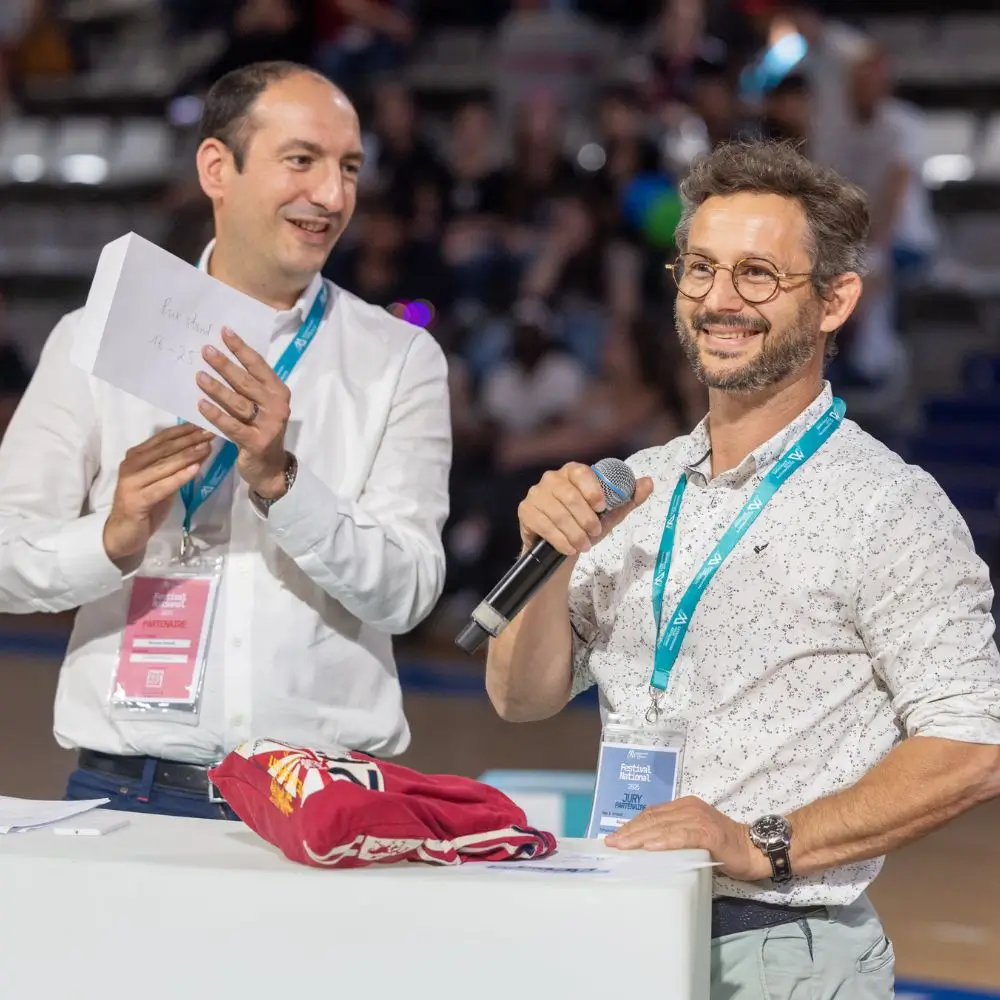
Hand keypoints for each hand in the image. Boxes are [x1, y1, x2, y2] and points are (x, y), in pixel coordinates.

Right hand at [103, 424, 213, 565]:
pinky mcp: (137, 500)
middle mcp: (131, 465)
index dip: (184, 431)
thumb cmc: (145, 504)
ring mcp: (132, 482)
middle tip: (210, 432)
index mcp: (136, 456)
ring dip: (187, 456)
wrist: (123, 533)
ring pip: (164, 465)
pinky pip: (162, 486)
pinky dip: (179, 477)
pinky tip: (195, 470)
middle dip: (189, 440)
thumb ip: (175, 465)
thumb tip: (200, 448)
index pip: (162, 439)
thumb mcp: (162, 480)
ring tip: (206, 447)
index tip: (204, 424)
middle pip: (165, 449)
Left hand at [196, 328, 291, 497]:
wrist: (271, 468)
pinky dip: (215, 415)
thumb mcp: (263, 406)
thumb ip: (249, 387)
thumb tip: (222, 360)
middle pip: (246, 382)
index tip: (224, 332)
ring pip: (238, 403)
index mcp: (279, 392)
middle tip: (205, 351)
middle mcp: (277, 406)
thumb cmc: (262, 431)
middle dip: (225, 365)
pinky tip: (200, 405)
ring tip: (198, 376)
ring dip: (217, 388)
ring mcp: (269, 425)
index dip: (241, 349)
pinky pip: (232, 426)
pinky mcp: (256, 442)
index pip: (259, 366)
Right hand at [517, 461, 652, 556]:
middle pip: (569, 495)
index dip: (592, 489)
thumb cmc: (585, 524)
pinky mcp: (525, 511)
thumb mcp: (609, 513)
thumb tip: (648, 482)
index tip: (602, 507)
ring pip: (557, 513)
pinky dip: (559, 539)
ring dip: (574, 532)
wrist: (561, 545)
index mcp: (573, 471)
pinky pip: (543, 525)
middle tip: (595, 533)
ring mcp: (536, 494)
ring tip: (584, 545)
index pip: (581, 472)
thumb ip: (628, 498)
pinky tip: (568, 548)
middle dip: (585, 518)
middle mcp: (551, 478)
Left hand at [605, 796, 767, 880]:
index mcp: (684, 807)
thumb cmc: (724, 848)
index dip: (631, 825)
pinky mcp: (708, 833)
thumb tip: (647, 847)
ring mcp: (698, 819)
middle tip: (611, 843)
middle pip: (652, 818)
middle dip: (629, 831)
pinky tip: (650, 847)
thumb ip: (674, 835)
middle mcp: (688, 808)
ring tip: (623, 846)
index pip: (651, 814)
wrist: (755, 850)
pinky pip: (682, 836)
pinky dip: (664, 841)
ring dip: (640, 836)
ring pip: (663, 826)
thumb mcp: (693, 837)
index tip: (614, 837)